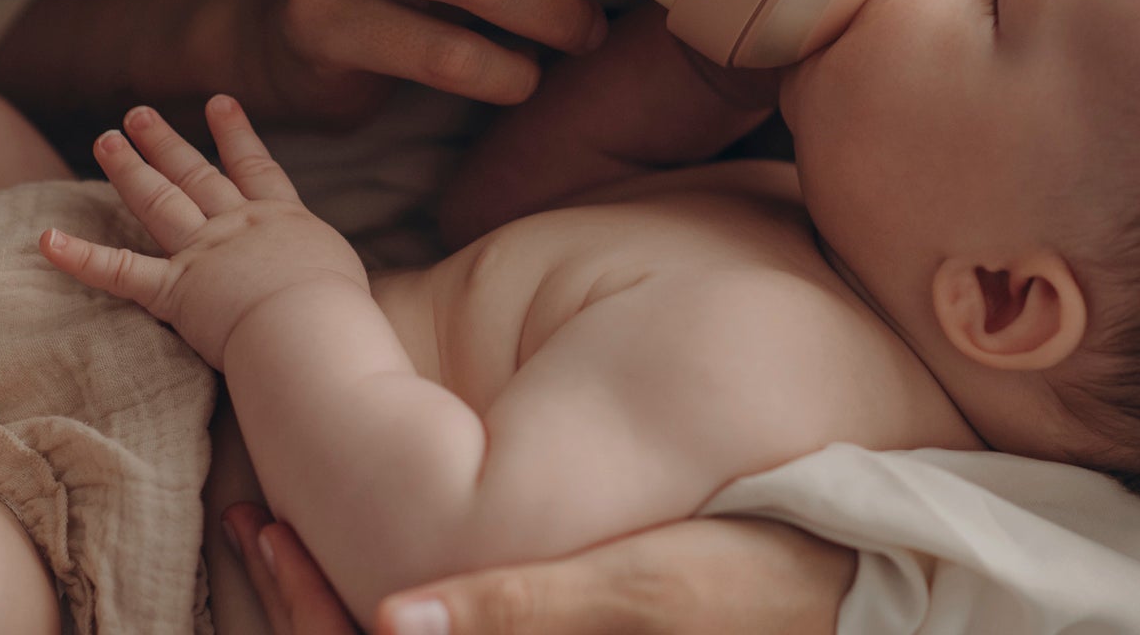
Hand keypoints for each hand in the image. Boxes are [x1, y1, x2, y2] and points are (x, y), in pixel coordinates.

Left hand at [40, 96, 367, 368]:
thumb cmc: (341, 314)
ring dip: (129, 168)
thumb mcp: (344, 279)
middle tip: (138, 115)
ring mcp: (204, 254)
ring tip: (106, 138)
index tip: (220, 103)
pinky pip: (120, 272)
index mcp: (283, 221)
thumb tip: (333, 289)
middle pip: (196, 175)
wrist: (313, 329)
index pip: (256, 168)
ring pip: (158, 202)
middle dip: (165, 142)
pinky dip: (81, 257)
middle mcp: (239, 226)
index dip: (237, 135)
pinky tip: (46, 238)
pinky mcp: (176, 291)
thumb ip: (325, 272)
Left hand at [223, 503, 854, 634]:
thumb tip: (389, 622)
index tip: (264, 523)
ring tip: (301, 518)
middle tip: (261, 515)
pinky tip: (405, 542)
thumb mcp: (656, 589)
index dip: (297, 607)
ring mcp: (553, 634)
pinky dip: (415, 594)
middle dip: (304, 600)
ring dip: (344, 597)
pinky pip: (474, 622)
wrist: (879, 591)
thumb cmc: (770, 583)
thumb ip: (527, 610)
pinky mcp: (584, 621)